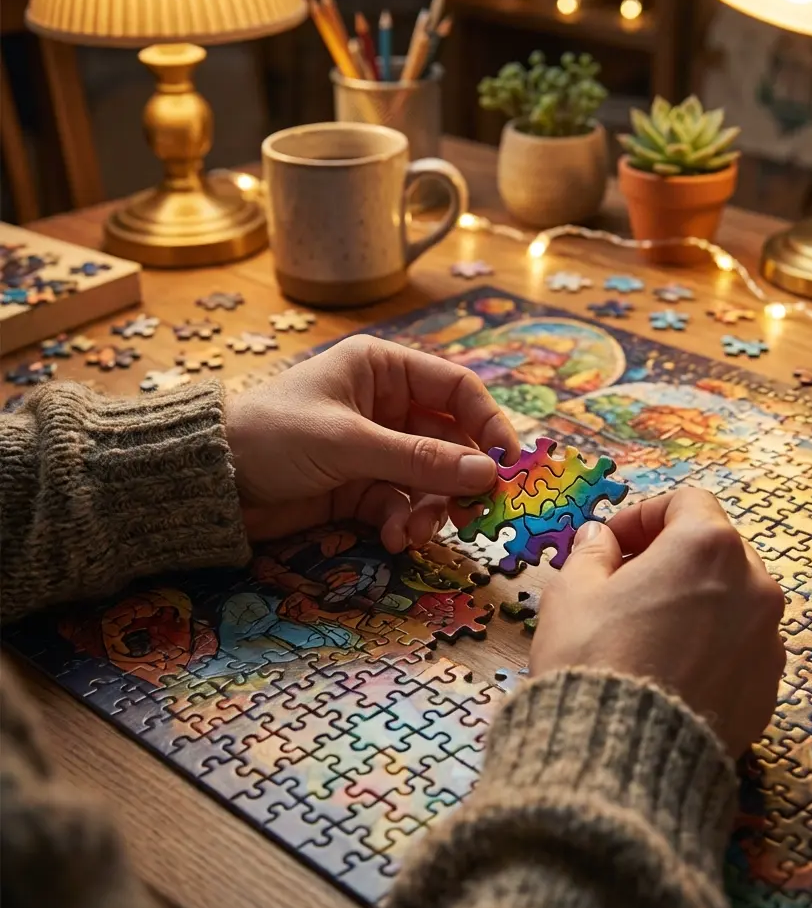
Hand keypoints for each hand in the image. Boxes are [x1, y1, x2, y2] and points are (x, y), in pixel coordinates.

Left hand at [225, 335, 518, 547]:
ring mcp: (375, 449)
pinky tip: (394, 537)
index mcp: (383, 370)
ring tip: (415, 533)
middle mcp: (386, 406)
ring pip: (429, 480)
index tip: (507, 465)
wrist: (209, 483)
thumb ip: (419, 459)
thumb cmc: (272, 436)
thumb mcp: (348, 443)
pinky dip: (404, 522)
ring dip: (430, 509)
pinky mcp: (360, 487)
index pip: (457, 389)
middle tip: (474, 514)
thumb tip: (487, 474)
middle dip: (459, 479)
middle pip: (450, 441)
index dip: (488, 424)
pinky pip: (402, 504)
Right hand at [530, 488, 784, 757]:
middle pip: (714, 549)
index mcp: (707, 546)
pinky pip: (741, 647)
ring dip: (695, 601)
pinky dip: (712, 645)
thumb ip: (591, 552)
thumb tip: (599, 539)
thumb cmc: (594, 659)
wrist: (624, 757)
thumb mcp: (572, 592)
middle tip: (625, 584)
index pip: (685, 502)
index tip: (612, 542)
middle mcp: (754, 584)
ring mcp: (769, 638)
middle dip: (671, 558)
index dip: (643, 516)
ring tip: (649, 632)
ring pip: (732, 599)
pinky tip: (672, 671)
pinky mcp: (770, 686)